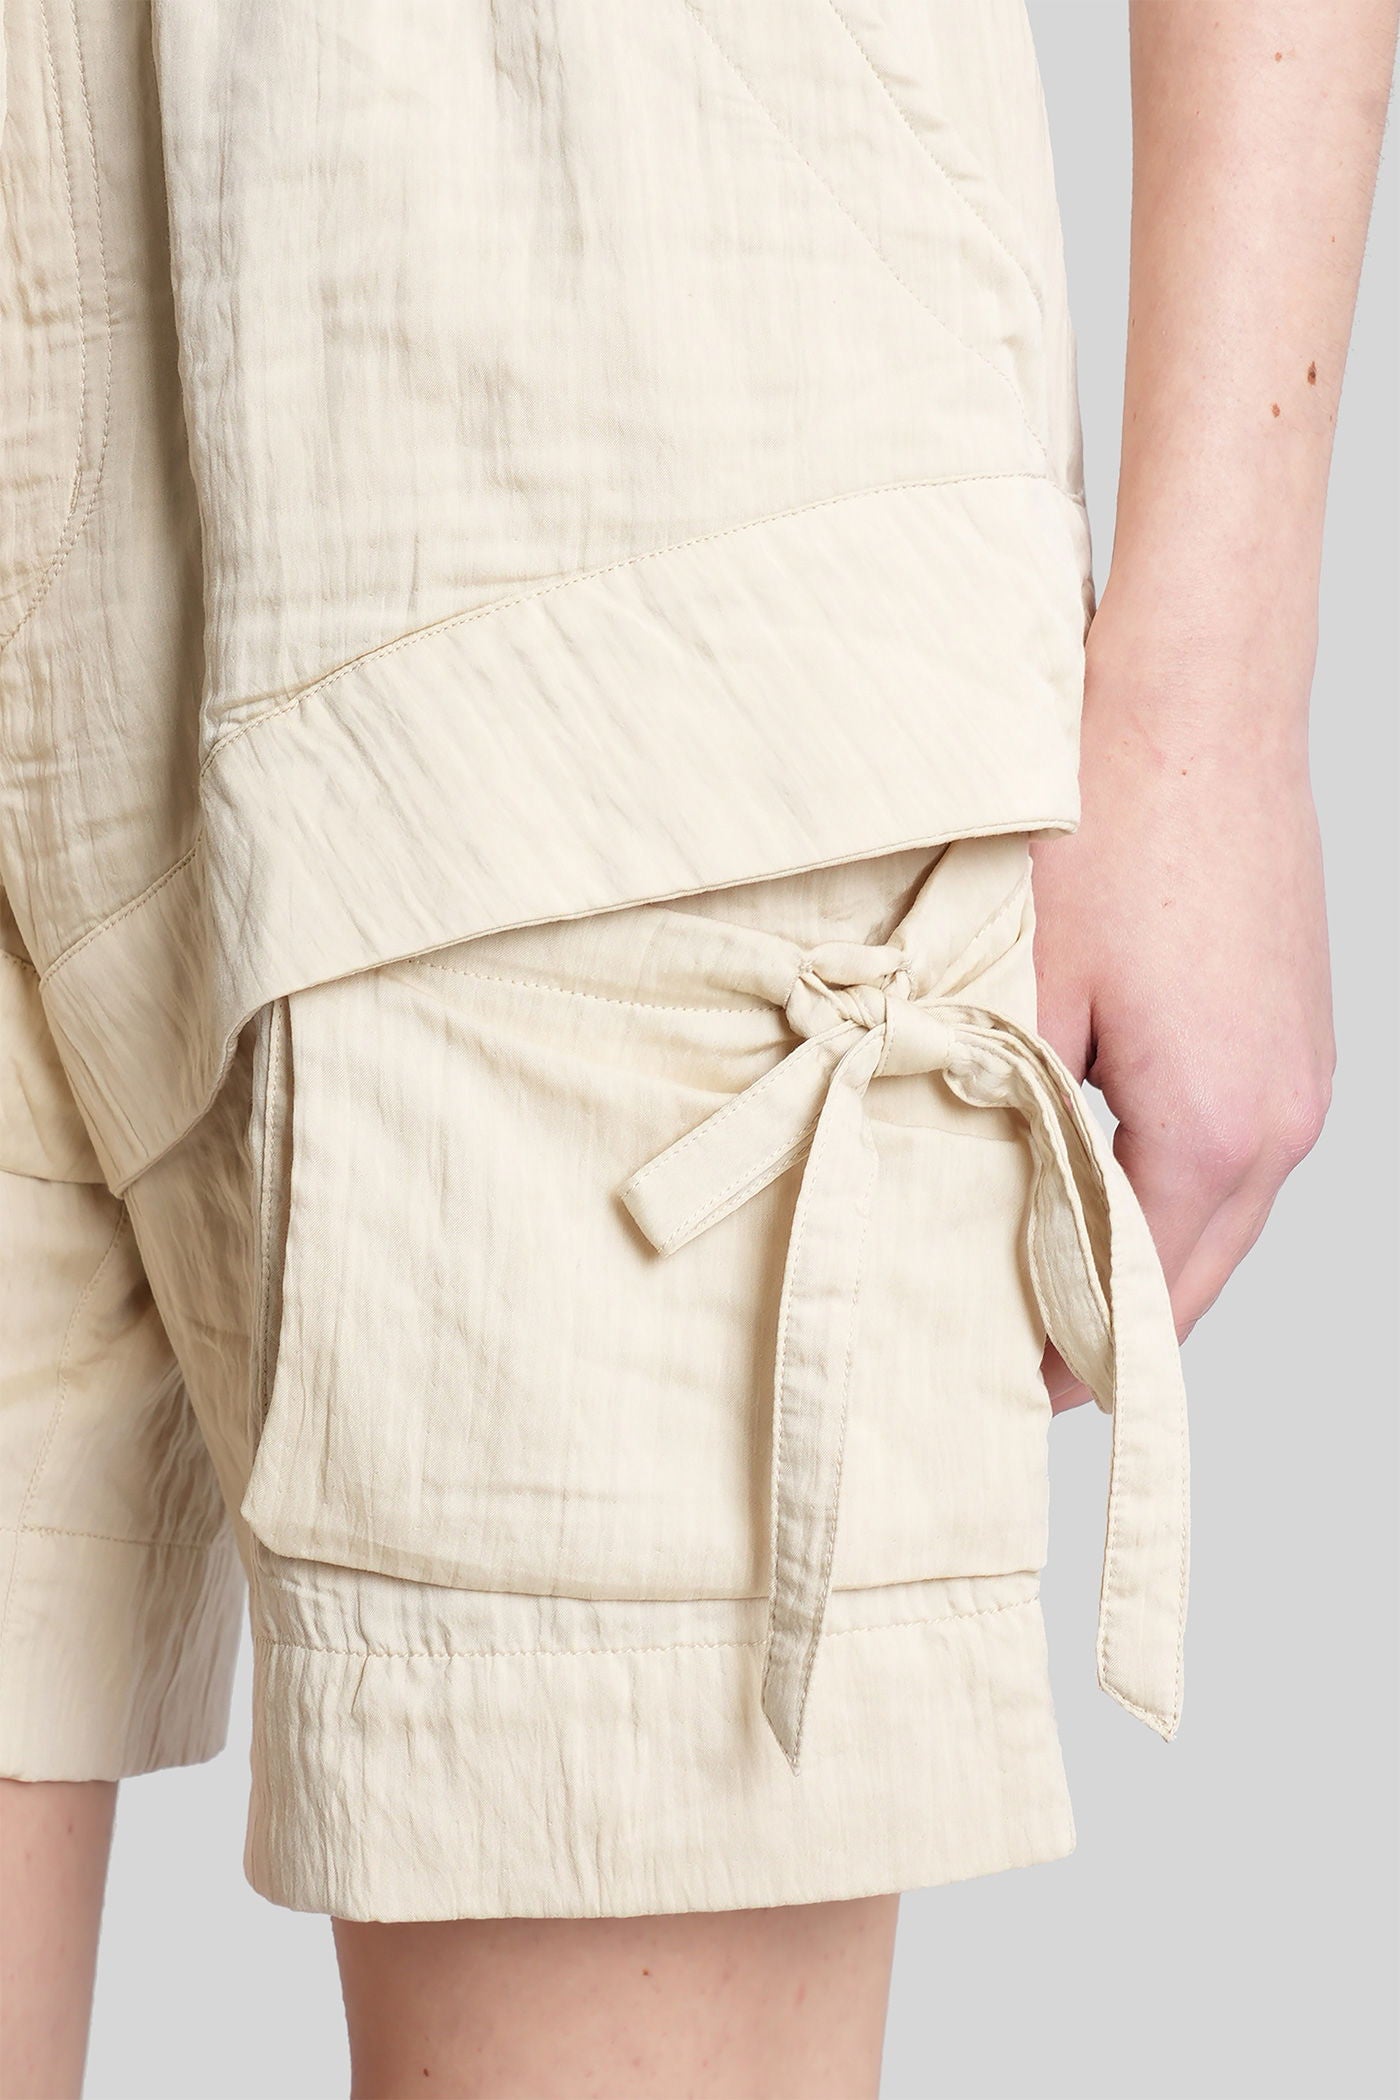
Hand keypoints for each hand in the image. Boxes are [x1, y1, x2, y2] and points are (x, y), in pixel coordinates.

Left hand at [1030, 592, 1334, 1410]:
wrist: (1195, 691)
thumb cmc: (1106, 822)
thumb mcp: (1020, 992)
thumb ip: (1001, 1124)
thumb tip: (969, 1214)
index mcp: (1214, 1128)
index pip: (1140, 1299)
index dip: (1066, 1356)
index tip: (1001, 1384)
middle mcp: (1283, 1116)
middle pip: (1197, 1276)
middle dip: (1116, 1329)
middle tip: (1024, 1356)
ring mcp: (1303, 1068)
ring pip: (1222, 1212)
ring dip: (1146, 1254)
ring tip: (1049, 1270)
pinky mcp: (1295, 1023)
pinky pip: (1238, 1144)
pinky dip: (1175, 1183)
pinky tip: (1104, 1171)